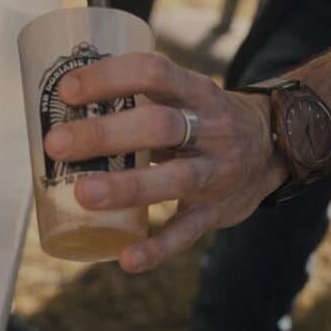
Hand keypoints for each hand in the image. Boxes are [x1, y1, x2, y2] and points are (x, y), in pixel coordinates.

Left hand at [42, 52, 287, 272]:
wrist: (273, 147)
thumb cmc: (204, 118)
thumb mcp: (185, 95)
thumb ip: (138, 98)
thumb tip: (61, 106)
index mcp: (196, 91)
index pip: (154, 73)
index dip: (110, 77)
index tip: (66, 89)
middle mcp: (211, 128)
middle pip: (161, 125)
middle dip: (106, 133)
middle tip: (57, 143)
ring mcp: (217, 172)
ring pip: (175, 179)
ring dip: (127, 186)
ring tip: (82, 194)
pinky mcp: (218, 212)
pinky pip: (187, 232)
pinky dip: (157, 247)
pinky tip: (126, 258)